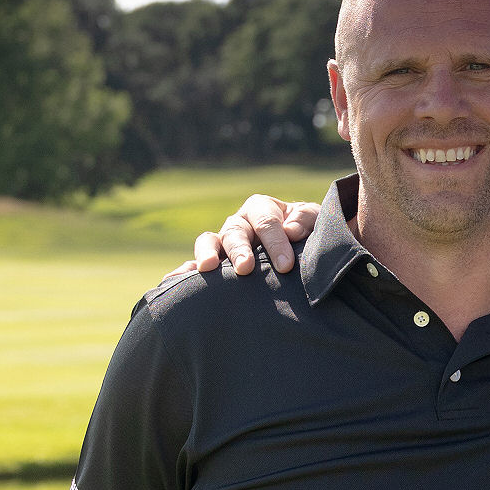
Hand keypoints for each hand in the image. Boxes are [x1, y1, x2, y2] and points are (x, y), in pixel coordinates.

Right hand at [189, 196, 321, 273]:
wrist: (302, 249)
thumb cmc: (308, 233)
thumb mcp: (316, 221)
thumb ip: (306, 220)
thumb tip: (291, 231)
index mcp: (262, 209)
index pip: (266, 221)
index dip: (275, 242)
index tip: (286, 265)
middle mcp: (239, 223)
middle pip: (234, 231)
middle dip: (240, 249)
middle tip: (245, 268)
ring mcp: (224, 242)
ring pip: (210, 242)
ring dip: (208, 254)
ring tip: (208, 269)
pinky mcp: (215, 262)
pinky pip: (195, 264)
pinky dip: (184, 271)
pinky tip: (174, 280)